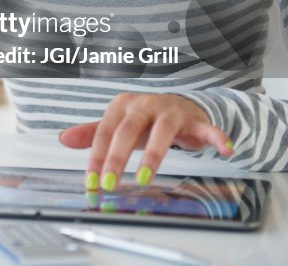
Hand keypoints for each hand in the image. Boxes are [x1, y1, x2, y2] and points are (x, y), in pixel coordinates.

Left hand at [58, 93, 232, 190]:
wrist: (180, 105)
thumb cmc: (144, 120)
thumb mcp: (117, 125)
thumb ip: (92, 133)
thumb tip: (63, 138)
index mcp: (122, 105)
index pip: (105, 133)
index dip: (96, 158)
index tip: (91, 183)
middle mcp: (145, 104)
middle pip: (128, 130)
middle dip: (117, 158)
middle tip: (110, 182)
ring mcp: (171, 111)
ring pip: (162, 131)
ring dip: (153, 155)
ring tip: (144, 178)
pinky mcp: (195, 119)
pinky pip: (207, 128)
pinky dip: (216, 137)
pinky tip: (224, 150)